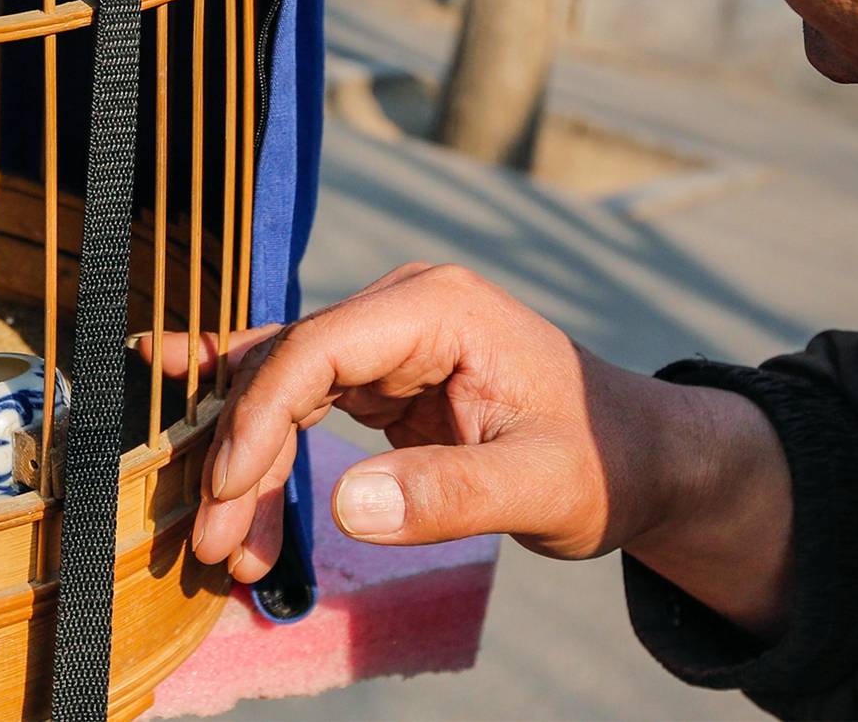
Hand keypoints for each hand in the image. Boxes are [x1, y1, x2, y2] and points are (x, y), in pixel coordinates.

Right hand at [145, 262, 793, 634]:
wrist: (641, 459)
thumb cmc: (603, 461)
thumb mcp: (540, 487)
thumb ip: (449, 495)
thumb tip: (347, 507)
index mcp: (437, 308)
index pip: (318, 348)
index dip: (259, 418)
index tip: (227, 494)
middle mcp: (403, 309)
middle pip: (285, 368)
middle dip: (241, 455)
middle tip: (215, 545)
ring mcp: (389, 340)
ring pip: (281, 390)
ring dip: (247, 465)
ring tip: (228, 549)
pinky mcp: (384, 377)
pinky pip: (302, 406)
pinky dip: (266, 453)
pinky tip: (220, 477)